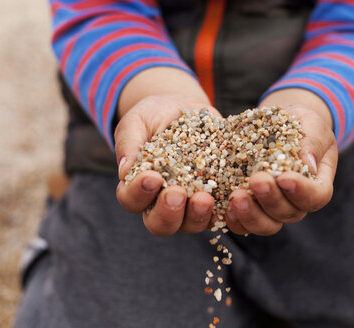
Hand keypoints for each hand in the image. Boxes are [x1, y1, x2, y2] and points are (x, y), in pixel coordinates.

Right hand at [115, 68, 220, 236]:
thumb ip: (129, 142)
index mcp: (138, 187)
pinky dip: (224, 212)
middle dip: (168, 212)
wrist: (185, 108)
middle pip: (159, 224)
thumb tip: (124, 170)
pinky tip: (229, 201)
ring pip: (189, 224)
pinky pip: (219, 215)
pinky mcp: (214, 199)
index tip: (151, 177)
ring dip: (196, 215)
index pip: (131, 200)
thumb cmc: (155, 115)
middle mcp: (161, 203)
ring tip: (204, 198)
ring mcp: (189, 205)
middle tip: (177, 193)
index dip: (138, 193)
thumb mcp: (138, 121)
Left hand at [225, 90, 337, 235]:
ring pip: (265, 225)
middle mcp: (295, 204)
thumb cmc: (301, 124)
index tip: (284, 177)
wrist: (276, 125)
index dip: (301, 191)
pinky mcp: (249, 209)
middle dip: (271, 199)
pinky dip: (233, 219)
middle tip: (256, 180)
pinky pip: (242, 224)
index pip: (315, 196)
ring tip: (236, 197)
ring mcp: (271, 210)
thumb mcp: (311, 124)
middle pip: (287, 213)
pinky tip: (222, 208)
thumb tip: (307, 165)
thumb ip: (312, 142)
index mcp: (316, 185)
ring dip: (250, 214)